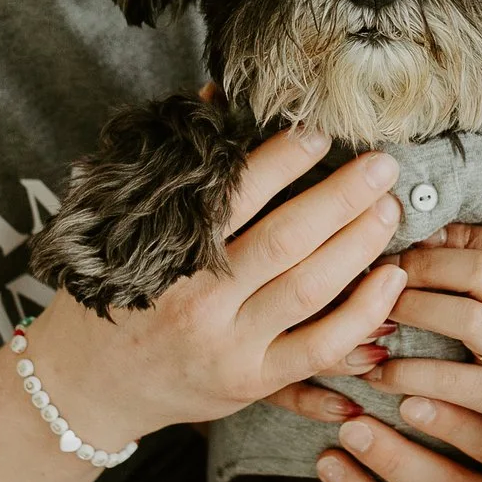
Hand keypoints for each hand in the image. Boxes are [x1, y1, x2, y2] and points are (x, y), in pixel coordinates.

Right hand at [29, 128, 408, 441]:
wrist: (89, 384)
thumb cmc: (112, 294)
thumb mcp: (128, 227)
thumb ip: (177, 168)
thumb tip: (218, 97)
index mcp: (166, 255)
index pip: (235, 198)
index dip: (283, 161)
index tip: (319, 132)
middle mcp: (200, 303)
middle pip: (286, 241)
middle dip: (342, 196)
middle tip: (381, 164)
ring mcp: (231, 348)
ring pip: (311, 289)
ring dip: (361, 244)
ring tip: (390, 208)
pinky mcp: (254, 382)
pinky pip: (321, 347)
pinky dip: (364, 313)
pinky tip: (392, 278)